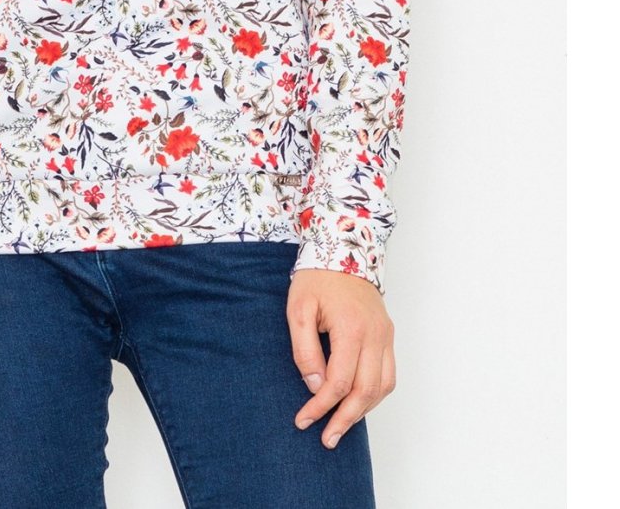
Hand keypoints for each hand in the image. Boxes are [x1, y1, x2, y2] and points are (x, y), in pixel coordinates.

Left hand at [286, 269, 396, 449]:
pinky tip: (356, 402)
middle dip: (344, 420)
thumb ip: (305, 349)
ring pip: (382, 388)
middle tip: (326, 438)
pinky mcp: (388, 334)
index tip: (303, 419)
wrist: (343, 247)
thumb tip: (316, 386)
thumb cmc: (316, 277)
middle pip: (365, 392)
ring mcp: (385, 335)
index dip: (320, 407)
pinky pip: (388, 374)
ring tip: (340, 426)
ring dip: (362, 411)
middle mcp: (375, 335)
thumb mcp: (298, 309)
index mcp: (351, 328)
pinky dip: (374, 394)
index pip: (339, 382)